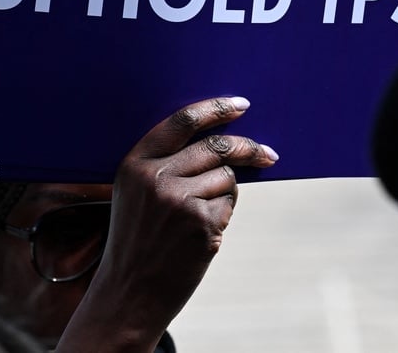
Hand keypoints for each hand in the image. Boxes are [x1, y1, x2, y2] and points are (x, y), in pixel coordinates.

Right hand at [57, 96, 276, 351]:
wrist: (129, 292)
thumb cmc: (136, 239)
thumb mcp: (134, 192)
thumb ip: (164, 163)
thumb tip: (221, 141)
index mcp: (135, 163)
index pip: (183, 121)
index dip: (216, 108)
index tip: (240, 105)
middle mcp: (157, 177)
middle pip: (216, 147)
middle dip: (247, 149)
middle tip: (268, 154)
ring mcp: (180, 201)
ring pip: (227, 178)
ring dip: (224, 193)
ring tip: (198, 218)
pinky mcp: (202, 224)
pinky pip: (228, 205)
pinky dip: (222, 217)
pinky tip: (199, 235)